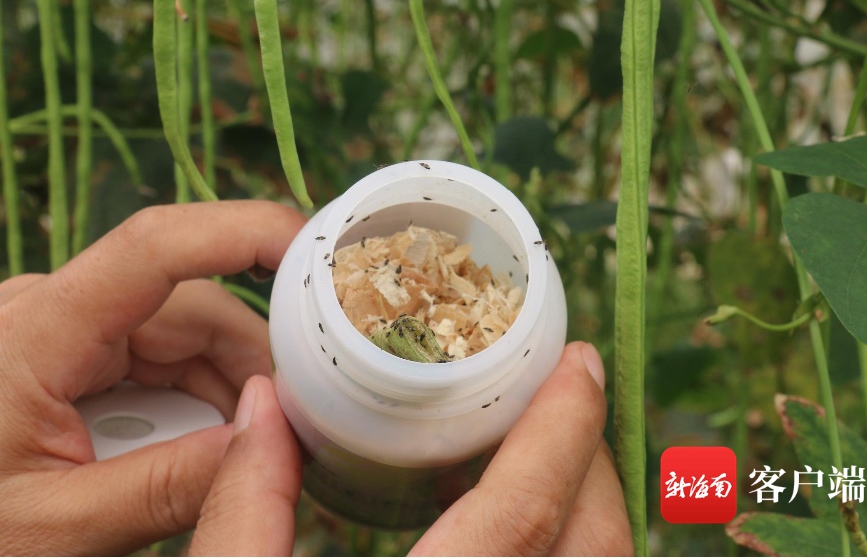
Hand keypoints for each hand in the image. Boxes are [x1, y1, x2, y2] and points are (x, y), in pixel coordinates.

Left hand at [0, 201, 305, 554]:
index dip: (244, 232)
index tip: (318, 251)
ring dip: (226, 385)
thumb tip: (271, 439)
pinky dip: (195, 396)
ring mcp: (60, 328)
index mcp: (33, 331)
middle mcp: (50, 309)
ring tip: (246, 450)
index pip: (155, 248)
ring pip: (182, 331)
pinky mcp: (70, 352)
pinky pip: (157, 356)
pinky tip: (206, 444)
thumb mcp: (57, 529)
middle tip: (298, 423)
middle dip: (253, 359)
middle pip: (188, 303)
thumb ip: (169, 486)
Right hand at [192, 342, 631, 555]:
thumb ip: (240, 507)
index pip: (524, 514)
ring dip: (583, 502)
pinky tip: (507, 515)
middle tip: (563, 396)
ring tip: (539, 446)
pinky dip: (559, 541)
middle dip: (590, 461)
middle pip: (592, 543)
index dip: (564, 430)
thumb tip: (262, 400)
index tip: (583, 360)